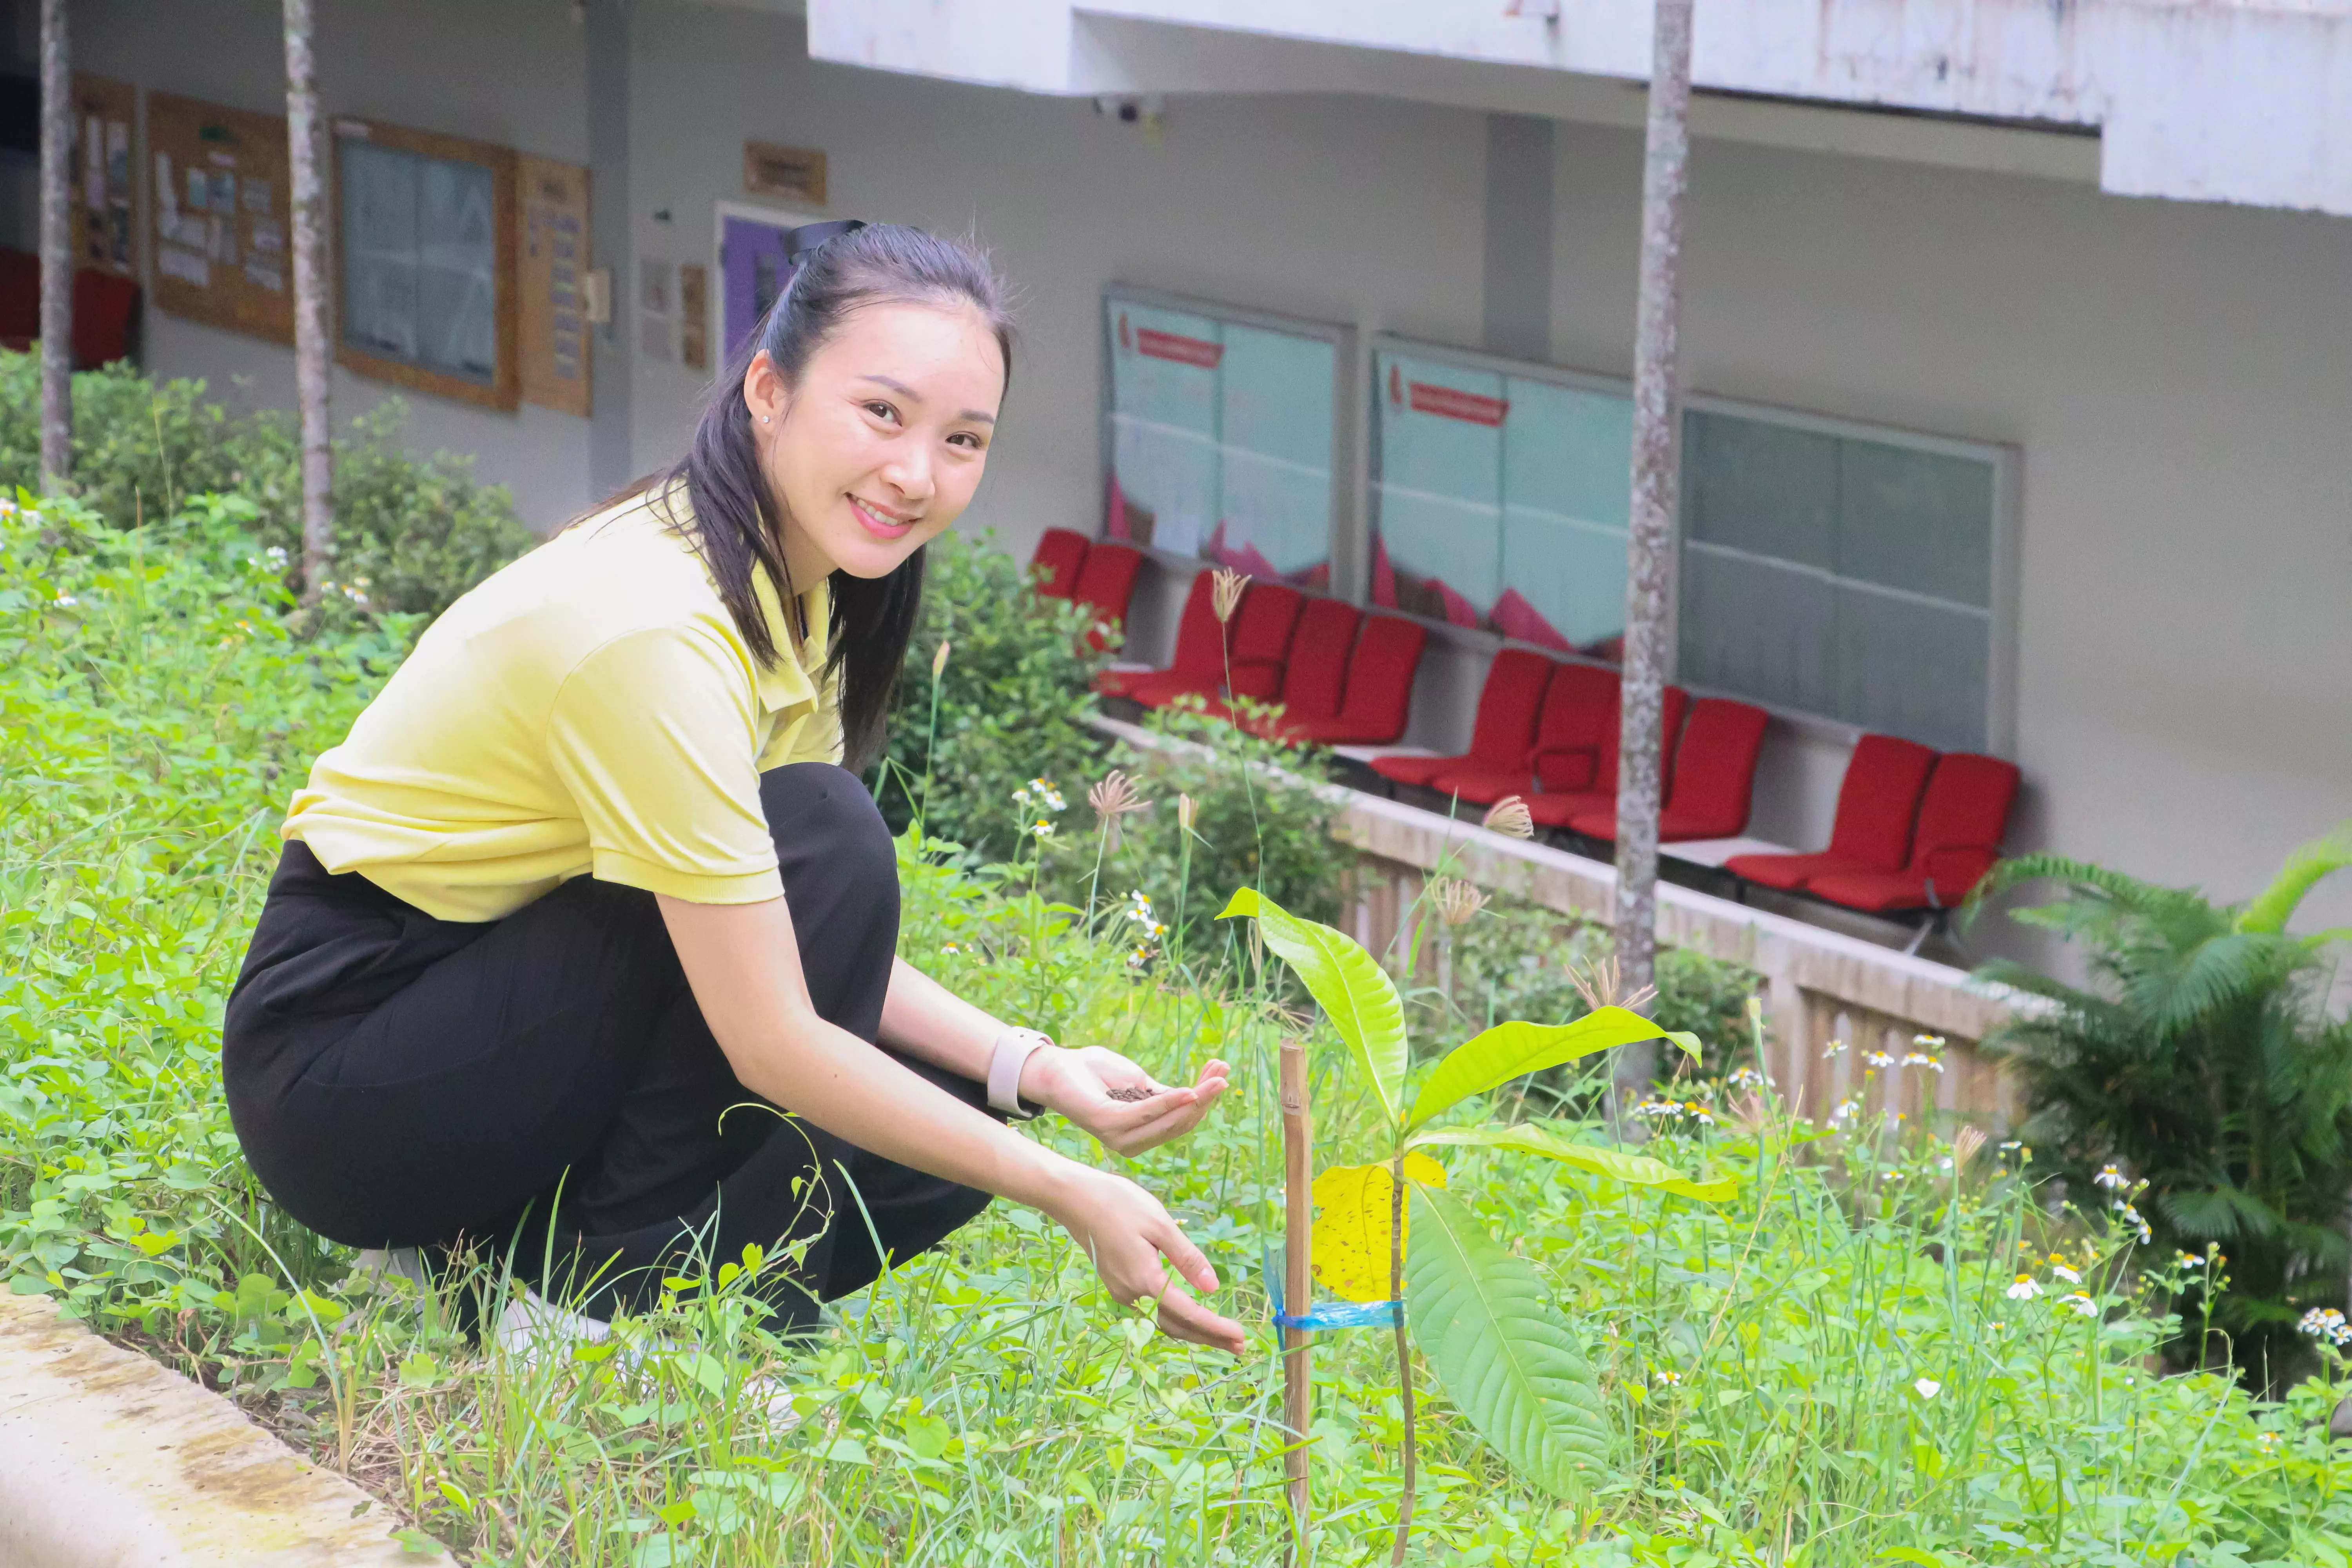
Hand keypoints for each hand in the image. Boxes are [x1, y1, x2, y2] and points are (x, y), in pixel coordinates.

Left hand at [1022, 1045, 1229, 1157]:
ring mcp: (1120, 1136)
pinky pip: (1146, 1114)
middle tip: (1224, 1072)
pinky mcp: (1109, 1124)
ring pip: (1169, 1122)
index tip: (1222, 1072)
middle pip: (1181, 1124)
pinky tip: (1188, 1090)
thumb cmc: (1096, 1073)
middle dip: (1207, 1098)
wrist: (1057, 1066)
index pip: (1181, 1122)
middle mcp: (1132, 1142)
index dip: (1205, 1099)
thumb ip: (1163, 1095)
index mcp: (1141, 1134)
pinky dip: (1169, 1102)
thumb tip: (1196, 1095)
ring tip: (1215, 1075)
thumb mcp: (1139, 1084)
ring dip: (1196, 1098)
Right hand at [1047, 1162, 1245, 1354]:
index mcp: (1145, 1279)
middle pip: (1176, 1326)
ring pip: (1162, 1321)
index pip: (1189, 1313)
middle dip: (1209, 1338)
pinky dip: (1174, 1318)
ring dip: (1192, 1331)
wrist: (1073, 1198)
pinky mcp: (1116, 1284)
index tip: (1242, 1338)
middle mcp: (1131, 1293)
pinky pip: (1150, 1310)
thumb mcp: (1159, 1224)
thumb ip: (1187, 1258)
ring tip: (1221, 1337)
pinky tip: (1189, 1316)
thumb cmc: (1118, 1203)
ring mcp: (1121, 1291)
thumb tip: (1213, 1289)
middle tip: (1240, 1348)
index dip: (1217, 1328)